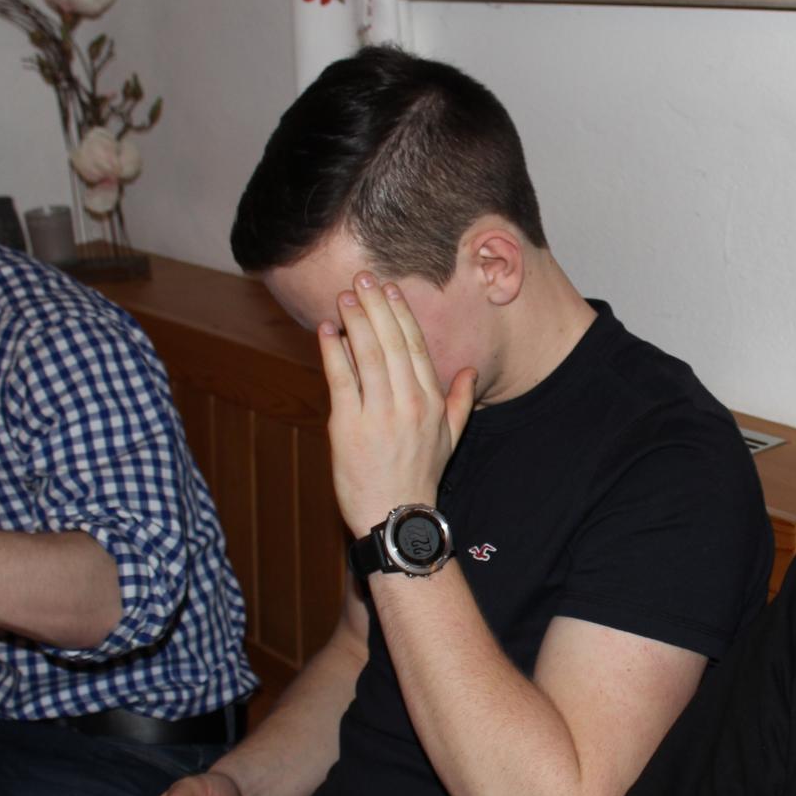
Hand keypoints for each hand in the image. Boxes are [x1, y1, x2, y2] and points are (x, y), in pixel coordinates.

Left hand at [319, 271, 475, 536]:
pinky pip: (340, 380)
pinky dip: (332, 352)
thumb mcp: (449, 439)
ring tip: (344, 297)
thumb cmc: (420, 477)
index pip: (415, 347)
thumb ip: (459, 401)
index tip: (392, 290)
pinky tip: (326, 331)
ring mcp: (379, 413)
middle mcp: (409, 403)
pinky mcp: (349, 426)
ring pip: (367, 355)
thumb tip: (470, 370)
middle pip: (391, 343)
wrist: (396, 516)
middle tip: (363, 279)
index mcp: (432, 401)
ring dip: (355, 321)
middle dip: (377, 306)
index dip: (402, 315)